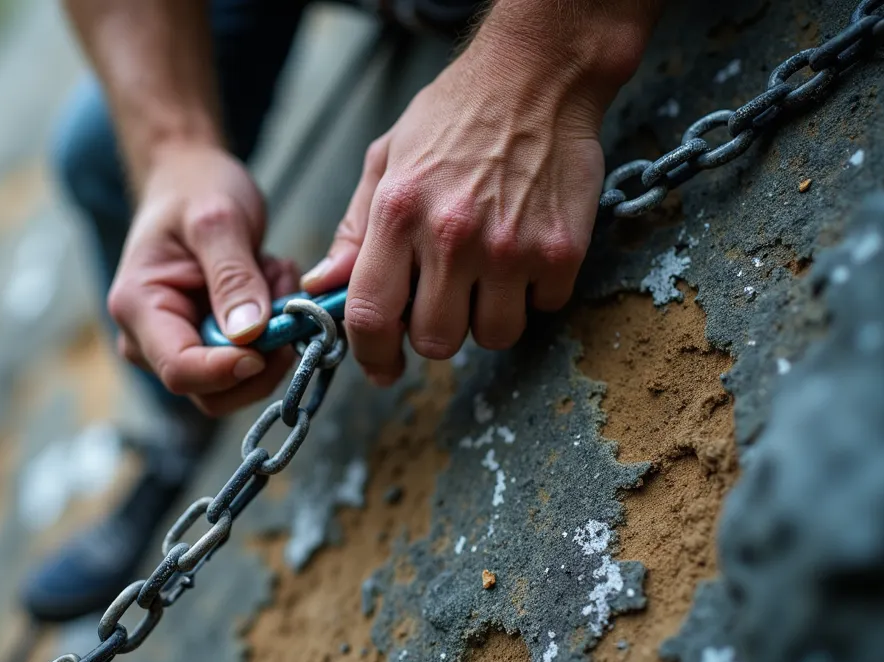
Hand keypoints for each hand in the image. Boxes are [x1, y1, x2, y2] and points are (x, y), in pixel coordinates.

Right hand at [108, 142, 297, 415]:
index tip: (274, 344)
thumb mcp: (218, 220)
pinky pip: (250, 360)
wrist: (189, 179)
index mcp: (138, 307)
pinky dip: (273, 329)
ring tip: (274, 277)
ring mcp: (178, 345)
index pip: (180, 369)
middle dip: (260, 354)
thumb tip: (249, 334)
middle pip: (211, 389)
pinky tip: (270, 283)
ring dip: (272, 338)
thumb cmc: (194, 190)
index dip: (229, 369)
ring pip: (237, 382)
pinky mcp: (206, 345)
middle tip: (286, 298)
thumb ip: (233, 276)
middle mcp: (150, 339)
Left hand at [300, 36, 623, 386]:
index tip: (380, 365)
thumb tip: (322, 286)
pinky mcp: (561, 250)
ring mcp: (510, 248)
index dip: (371, 355)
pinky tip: (526, 254)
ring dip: (486, 319)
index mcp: (398, 214)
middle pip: (434, 341)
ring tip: (486, 276)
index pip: (370, 316)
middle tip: (440, 305)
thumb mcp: (385, 160)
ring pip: (492, 336)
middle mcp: (452, 237)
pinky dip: (535, 295)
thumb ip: (354, 231)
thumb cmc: (453, 115)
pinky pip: (543, 309)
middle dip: (432, 335)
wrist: (538, 75)